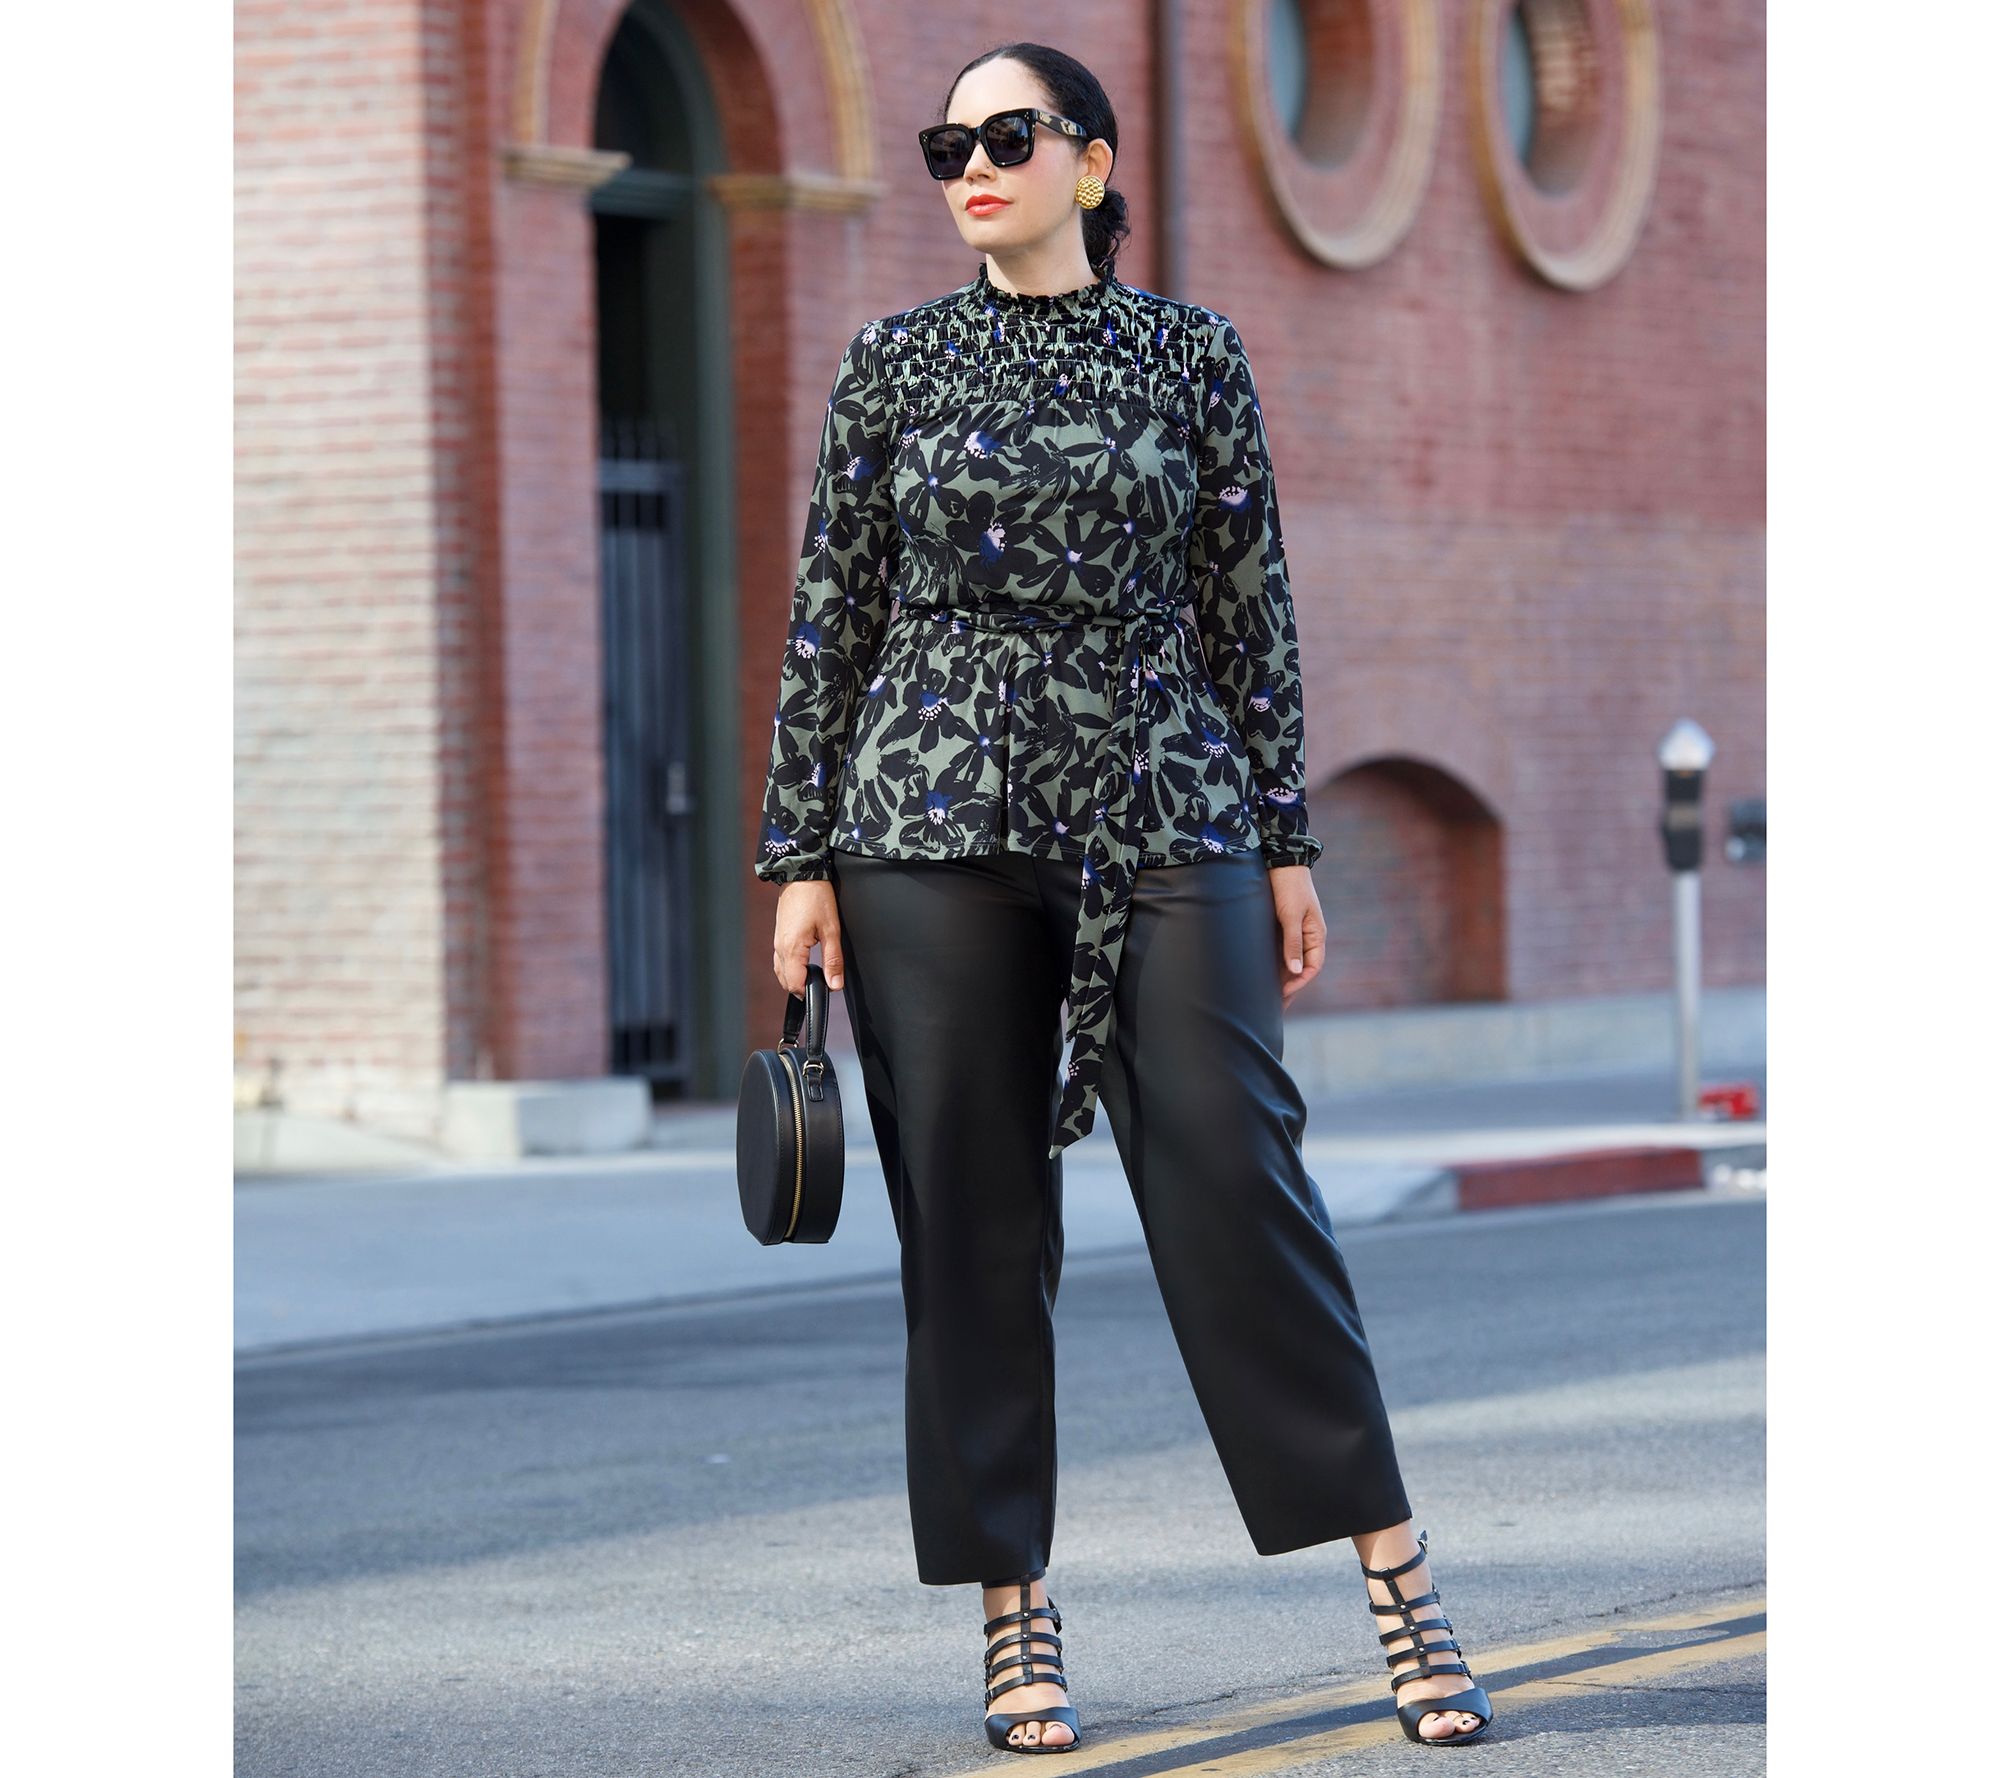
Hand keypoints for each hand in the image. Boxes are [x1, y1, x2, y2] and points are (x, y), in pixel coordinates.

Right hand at [773, 880, 844, 997]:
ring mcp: (777, 941)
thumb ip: (833, 960)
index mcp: (792, 949)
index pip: (795, 985)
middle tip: (822, 981)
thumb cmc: (816, 896)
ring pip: (781, 972)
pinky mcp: (778, 935)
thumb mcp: (831, 930)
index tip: (826, 988)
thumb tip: (835, 985)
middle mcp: (780, 948)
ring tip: (814, 974)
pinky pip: (780, 960)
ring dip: (796, 978)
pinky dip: (790, 967)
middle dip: (803, 987)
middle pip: (786, 982)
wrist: (801, 874)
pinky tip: (803, 962)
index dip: (811, 993)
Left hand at [1267, 863, 1324, 1005]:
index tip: (1283, 994)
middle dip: (1288, 988)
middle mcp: (1307, 936)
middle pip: (1300, 968)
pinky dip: (1271, 964)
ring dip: (1279, 978)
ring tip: (1264, 997)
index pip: (1312, 967)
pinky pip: (1278, 951)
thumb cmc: (1289, 886)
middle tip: (1273, 1007)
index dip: (1299, 983)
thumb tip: (1296, 972)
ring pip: (1288, 961)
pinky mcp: (1280, 927)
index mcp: (1316, 934)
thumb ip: (1293, 943)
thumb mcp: (1292, 915)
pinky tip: (1259, 974)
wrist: (1280, 860)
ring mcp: (1293, 932)